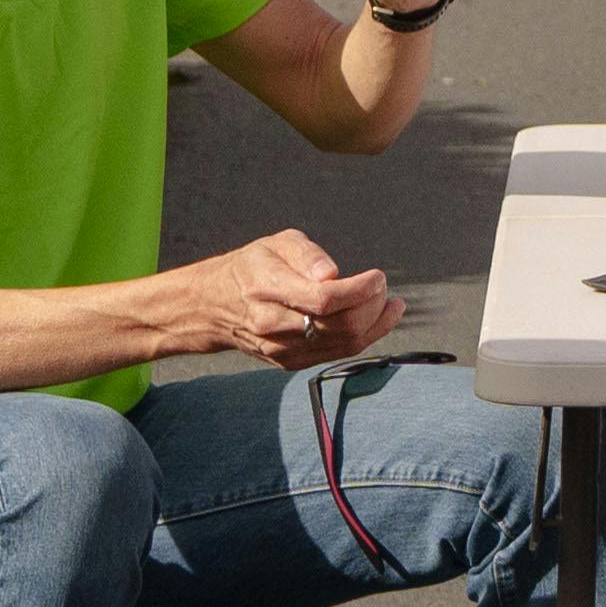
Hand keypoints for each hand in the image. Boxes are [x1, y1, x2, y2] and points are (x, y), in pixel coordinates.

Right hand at [165, 228, 398, 369]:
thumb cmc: (253, 267)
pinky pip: (334, 355)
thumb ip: (306, 254)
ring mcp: (280, 349)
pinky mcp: (288, 362)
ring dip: (375, 325)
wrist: (213, 305)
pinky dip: (362, 339)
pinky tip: (375, 320)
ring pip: (341, 345)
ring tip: (392, 305)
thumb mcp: (276, 243)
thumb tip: (332, 273)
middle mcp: (272, 324)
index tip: (378, 276)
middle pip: (338, 326)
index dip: (359, 290)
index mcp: (267, 289)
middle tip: (383, 288)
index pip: (324, 300)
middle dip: (372, 307)